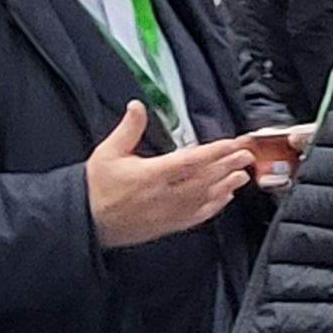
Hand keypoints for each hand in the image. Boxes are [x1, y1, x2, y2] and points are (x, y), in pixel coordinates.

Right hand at [83, 105, 252, 247]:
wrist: (86, 221)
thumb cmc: (97, 187)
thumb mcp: (107, 152)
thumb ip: (127, 129)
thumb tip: (137, 106)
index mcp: (150, 175)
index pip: (189, 162)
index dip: (214, 153)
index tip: (231, 144)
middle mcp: (163, 196)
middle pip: (204, 179)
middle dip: (228, 166)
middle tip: (246, 154)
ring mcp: (168, 213)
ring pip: (204, 199)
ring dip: (226, 185)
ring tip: (243, 174)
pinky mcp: (168, 225)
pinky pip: (197, 217)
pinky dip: (214, 207)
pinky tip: (225, 197)